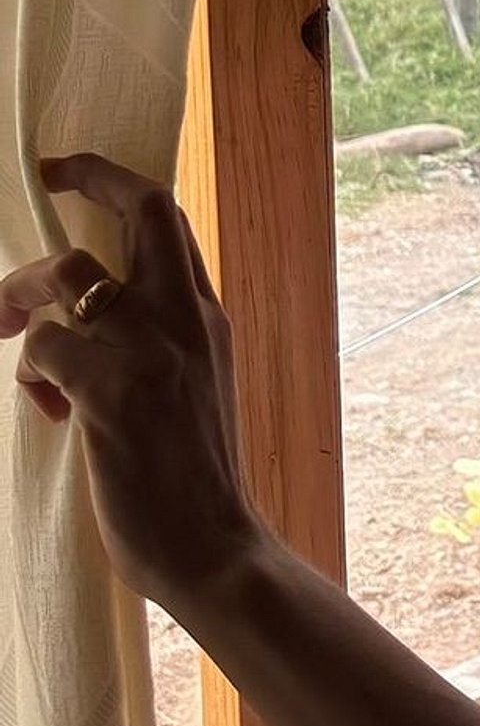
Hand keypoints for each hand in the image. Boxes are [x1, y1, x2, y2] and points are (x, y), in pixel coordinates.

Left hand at [2, 155, 258, 610]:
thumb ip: (162, 344)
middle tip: (47, 181)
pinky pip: (42, 348)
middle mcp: (186, 320)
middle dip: (88, 178)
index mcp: (207, 318)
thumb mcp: (194, 390)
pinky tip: (46, 411)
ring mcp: (150, 352)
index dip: (117, 184)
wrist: (214, 549)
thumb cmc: (195, 484)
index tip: (70, 175)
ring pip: (68, 272)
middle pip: (144, 207)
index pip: (171, 221)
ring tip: (9, 329)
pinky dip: (28, 374)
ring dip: (22, 291)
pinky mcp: (111, 393)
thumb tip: (93, 320)